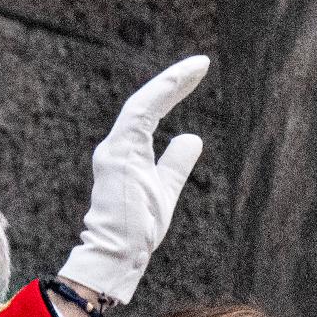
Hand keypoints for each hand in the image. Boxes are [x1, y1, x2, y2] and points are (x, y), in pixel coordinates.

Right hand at [59, 55, 209, 305]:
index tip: (196, 74)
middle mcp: (116, 148)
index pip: (147, 115)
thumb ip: (175, 163)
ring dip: (170, 83)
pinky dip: (161, 95)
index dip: (170, 93)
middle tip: (201, 63)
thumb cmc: (137, 229)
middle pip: (144, 104)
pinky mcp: (118, 155)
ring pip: (142, 105)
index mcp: (126, 155)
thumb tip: (191, 137)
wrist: (117, 253)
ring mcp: (115, 151)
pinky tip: (181, 80)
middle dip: (172, 82)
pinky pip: (140, 114)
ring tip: (197, 67)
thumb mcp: (165, 189)